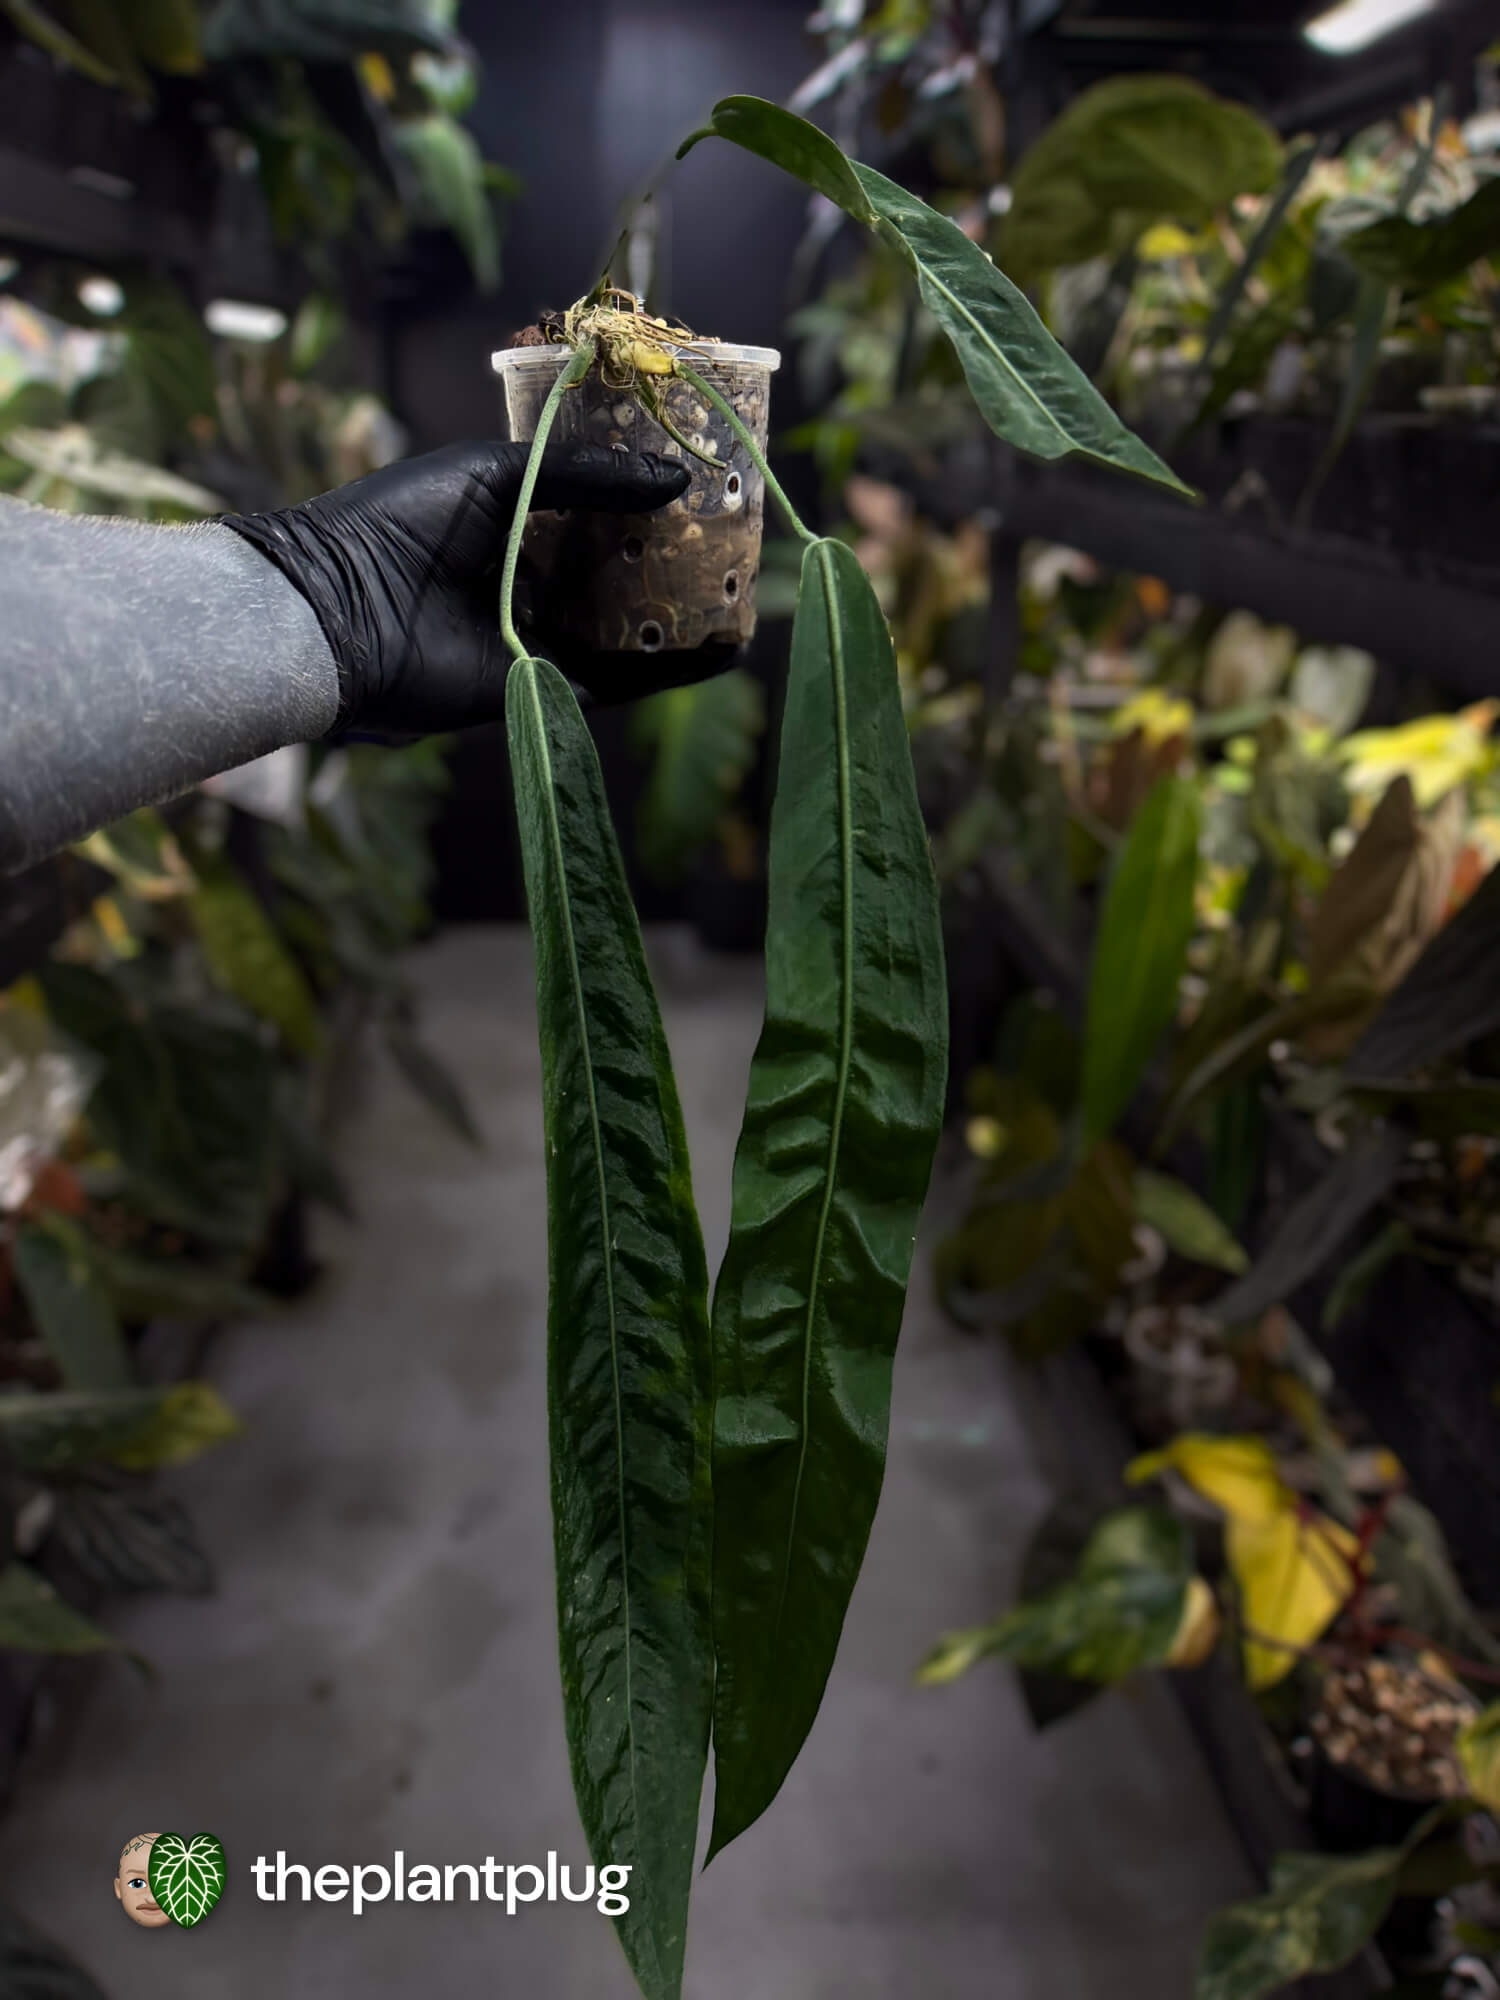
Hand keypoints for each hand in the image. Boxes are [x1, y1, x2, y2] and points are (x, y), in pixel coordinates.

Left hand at [221, 440, 692, 732]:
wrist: (343, 609)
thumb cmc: (401, 522)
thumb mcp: (496, 474)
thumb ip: (584, 476)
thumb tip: (674, 481)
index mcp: (511, 520)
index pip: (594, 510)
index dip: (646, 499)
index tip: (702, 485)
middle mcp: (529, 577)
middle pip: (617, 571)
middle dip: (674, 560)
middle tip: (735, 544)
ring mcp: (537, 634)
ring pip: (625, 627)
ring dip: (683, 617)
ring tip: (745, 601)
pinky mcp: (541, 683)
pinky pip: (616, 678)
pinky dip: (669, 669)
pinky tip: (720, 651)